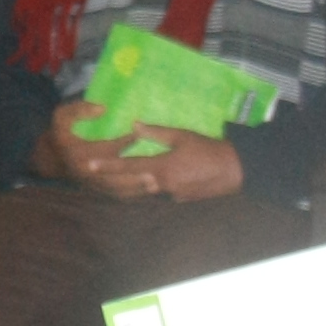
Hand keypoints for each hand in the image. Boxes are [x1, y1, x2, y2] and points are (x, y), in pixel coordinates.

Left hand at [48, 120, 240, 202]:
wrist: (235, 170)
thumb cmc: (208, 148)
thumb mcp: (182, 136)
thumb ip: (157, 133)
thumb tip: (134, 126)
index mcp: (162, 168)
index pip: (129, 167)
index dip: (108, 165)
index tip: (90, 165)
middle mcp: (163, 185)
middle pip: (136, 181)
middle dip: (121, 175)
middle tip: (106, 168)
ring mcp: (173, 195)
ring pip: (151, 186)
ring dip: (145, 179)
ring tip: (148, 168)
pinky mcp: (182, 199)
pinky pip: (166, 190)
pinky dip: (164, 182)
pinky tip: (176, 172)